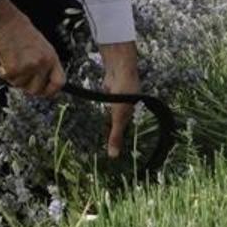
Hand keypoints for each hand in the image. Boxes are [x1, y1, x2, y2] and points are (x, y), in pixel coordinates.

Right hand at [0, 0, 63, 96]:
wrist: (5, 22)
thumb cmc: (20, 30)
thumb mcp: (40, 46)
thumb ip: (43, 62)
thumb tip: (41, 80)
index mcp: (51, 57)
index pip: (59, 82)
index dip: (51, 91)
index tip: (46, 92)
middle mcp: (42, 64)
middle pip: (36, 90)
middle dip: (27, 87)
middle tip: (21, 76)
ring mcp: (28, 68)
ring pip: (19, 85)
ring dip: (13, 76)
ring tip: (11, 58)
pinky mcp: (13, 70)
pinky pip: (7, 78)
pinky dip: (2, 70)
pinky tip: (3, 57)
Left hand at [98, 41, 139, 157]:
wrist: (120, 71)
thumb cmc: (124, 92)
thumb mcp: (118, 117)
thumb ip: (115, 135)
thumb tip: (114, 156)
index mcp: (130, 115)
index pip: (123, 132)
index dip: (117, 142)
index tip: (110, 153)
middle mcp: (125, 109)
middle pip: (117, 125)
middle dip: (111, 135)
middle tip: (103, 148)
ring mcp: (117, 101)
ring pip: (110, 117)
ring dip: (105, 125)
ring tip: (98, 138)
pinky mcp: (110, 94)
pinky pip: (105, 107)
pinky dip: (101, 114)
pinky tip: (96, 119)